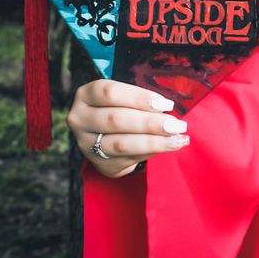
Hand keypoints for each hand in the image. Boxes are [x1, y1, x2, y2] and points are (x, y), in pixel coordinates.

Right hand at [67, 79, 189, 177]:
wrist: (107, 132)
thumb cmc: (121, 106)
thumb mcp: (125, 95)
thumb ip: (141, 99)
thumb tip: (167, 108)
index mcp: (85, 95)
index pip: (110, 93)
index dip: (139, 98)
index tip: (166, 104)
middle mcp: (80, 119)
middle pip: (116, 120)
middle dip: (150, 123)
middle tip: (177, 125)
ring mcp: (87, 145)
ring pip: (121, 144)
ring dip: (153, 142)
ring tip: (178, 139)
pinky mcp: (100, 164)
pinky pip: (128, 159)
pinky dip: (152, 153)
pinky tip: (169, 147)